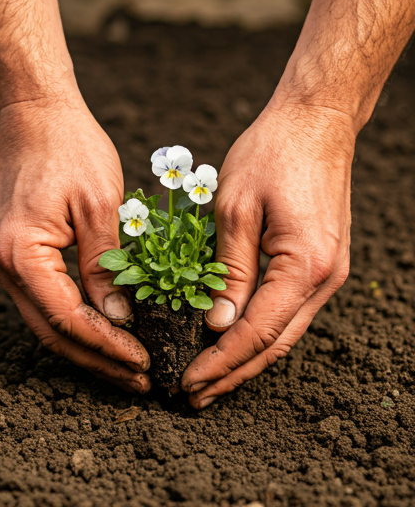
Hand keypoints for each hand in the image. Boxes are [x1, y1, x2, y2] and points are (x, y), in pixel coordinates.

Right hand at [0, 96, 150, 393]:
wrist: (37, 115)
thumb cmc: (70, 150)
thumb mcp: (98, 207)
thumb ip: (105, 268)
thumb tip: (118, 319)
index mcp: (22, 255)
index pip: (68, 319)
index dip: (107, 345)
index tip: (143, 361)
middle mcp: (6, 267)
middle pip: (53, 332)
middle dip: (98, 359)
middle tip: (138, 378)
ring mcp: (8, 263)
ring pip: (49, 322)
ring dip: (88, 346)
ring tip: (126, 365)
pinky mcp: (20, 256)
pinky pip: (48, 302)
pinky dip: (78, 322)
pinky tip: (105, 332)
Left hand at [182, 103, 353, 407]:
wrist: (315, 122)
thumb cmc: (273, 154)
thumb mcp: (236, 210)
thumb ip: (229, 272)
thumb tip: (217, 323)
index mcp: (305, 266)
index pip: (257, 332)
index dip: (221, 362)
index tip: (189, 381)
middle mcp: (324, 279)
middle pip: (274, 343)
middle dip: (233, 373)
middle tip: (195, 395)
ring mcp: (327, 273)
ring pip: (283, 332)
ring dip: (246, 358)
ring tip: (211, 379)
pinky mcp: (320, 263)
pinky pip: (288, 310)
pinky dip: (260, 333)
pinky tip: (234, 341)